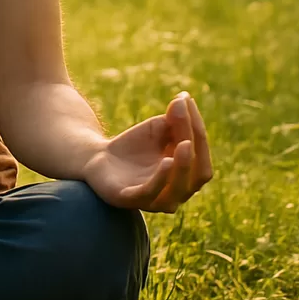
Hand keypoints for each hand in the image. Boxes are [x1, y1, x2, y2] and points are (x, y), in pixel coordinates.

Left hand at [83, 91, 213, 212]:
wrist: (98, 157)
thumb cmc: (135, 145)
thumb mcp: (157, 128)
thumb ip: (173, 118)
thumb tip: (184, 99)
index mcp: (188, 175)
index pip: (201, 154)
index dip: (197, 129)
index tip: (186, 100)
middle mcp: (178, 192)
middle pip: (196, 173)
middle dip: (196, 149)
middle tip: (188, 125)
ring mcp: (155, 200)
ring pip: (178, 189)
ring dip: (184, 166)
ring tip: (184, 144)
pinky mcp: (130, 200)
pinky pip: (149, 193)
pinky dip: (160, 179)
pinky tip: (166, 161)